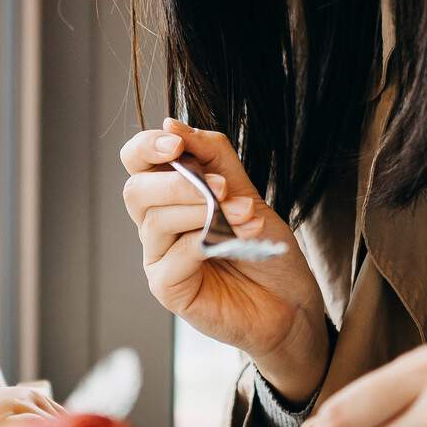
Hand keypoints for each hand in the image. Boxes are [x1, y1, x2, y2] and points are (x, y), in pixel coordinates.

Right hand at [119, 118, 328, 400]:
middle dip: (180, 183)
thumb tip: (172, 124)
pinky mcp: (168, 289)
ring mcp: (159, 258)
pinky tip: (237, 243)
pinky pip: (174, 256)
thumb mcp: (245, 190)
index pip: (135, 161)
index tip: (176, 144)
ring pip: (155, 220)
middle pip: (136, 190)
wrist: (291, 301)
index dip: (147, 146)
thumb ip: (212, 156)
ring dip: (204, 210)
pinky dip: (207, 243)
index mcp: (169, 197)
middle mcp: (157, 226)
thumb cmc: (264, 247)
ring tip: (245, 217)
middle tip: (222, 188)